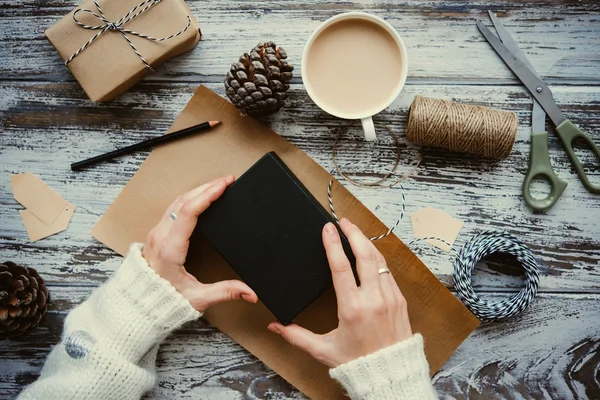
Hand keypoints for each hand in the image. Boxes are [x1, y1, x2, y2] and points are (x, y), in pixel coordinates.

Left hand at [142, 175, 257, 311]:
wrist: (138, 305)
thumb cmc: (164, 302)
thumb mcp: (198, 298)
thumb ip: (226, 292)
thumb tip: (251, 293)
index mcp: (170, 248)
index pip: (189, 212)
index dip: (208, 195)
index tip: (224, 185)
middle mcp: (160, 236)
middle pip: (184, 200)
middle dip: (207, 187)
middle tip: (228, 180)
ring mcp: (156, 233)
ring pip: (177, 201)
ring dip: (198, 190)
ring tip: (218, 184)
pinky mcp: (156, 234)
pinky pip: (172, 208)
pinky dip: (189, 197)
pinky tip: (200, 196)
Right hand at [268, 218, 411, 366]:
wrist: (391, 376)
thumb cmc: (358, 364)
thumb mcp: (323, 350)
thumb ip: (297, 336)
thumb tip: (275, 326)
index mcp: (353, 308)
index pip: (341, 267)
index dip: (333, 244)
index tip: (328, 228)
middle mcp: (373, 299)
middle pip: (364, 255)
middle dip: (353, 233)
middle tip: (343, 221)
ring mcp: (390, 298)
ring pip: (379, 261)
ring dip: (367, 243)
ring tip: (355, 232)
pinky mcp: (399, 301)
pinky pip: (388, 273)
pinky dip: (378, 259)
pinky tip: (370, 253)